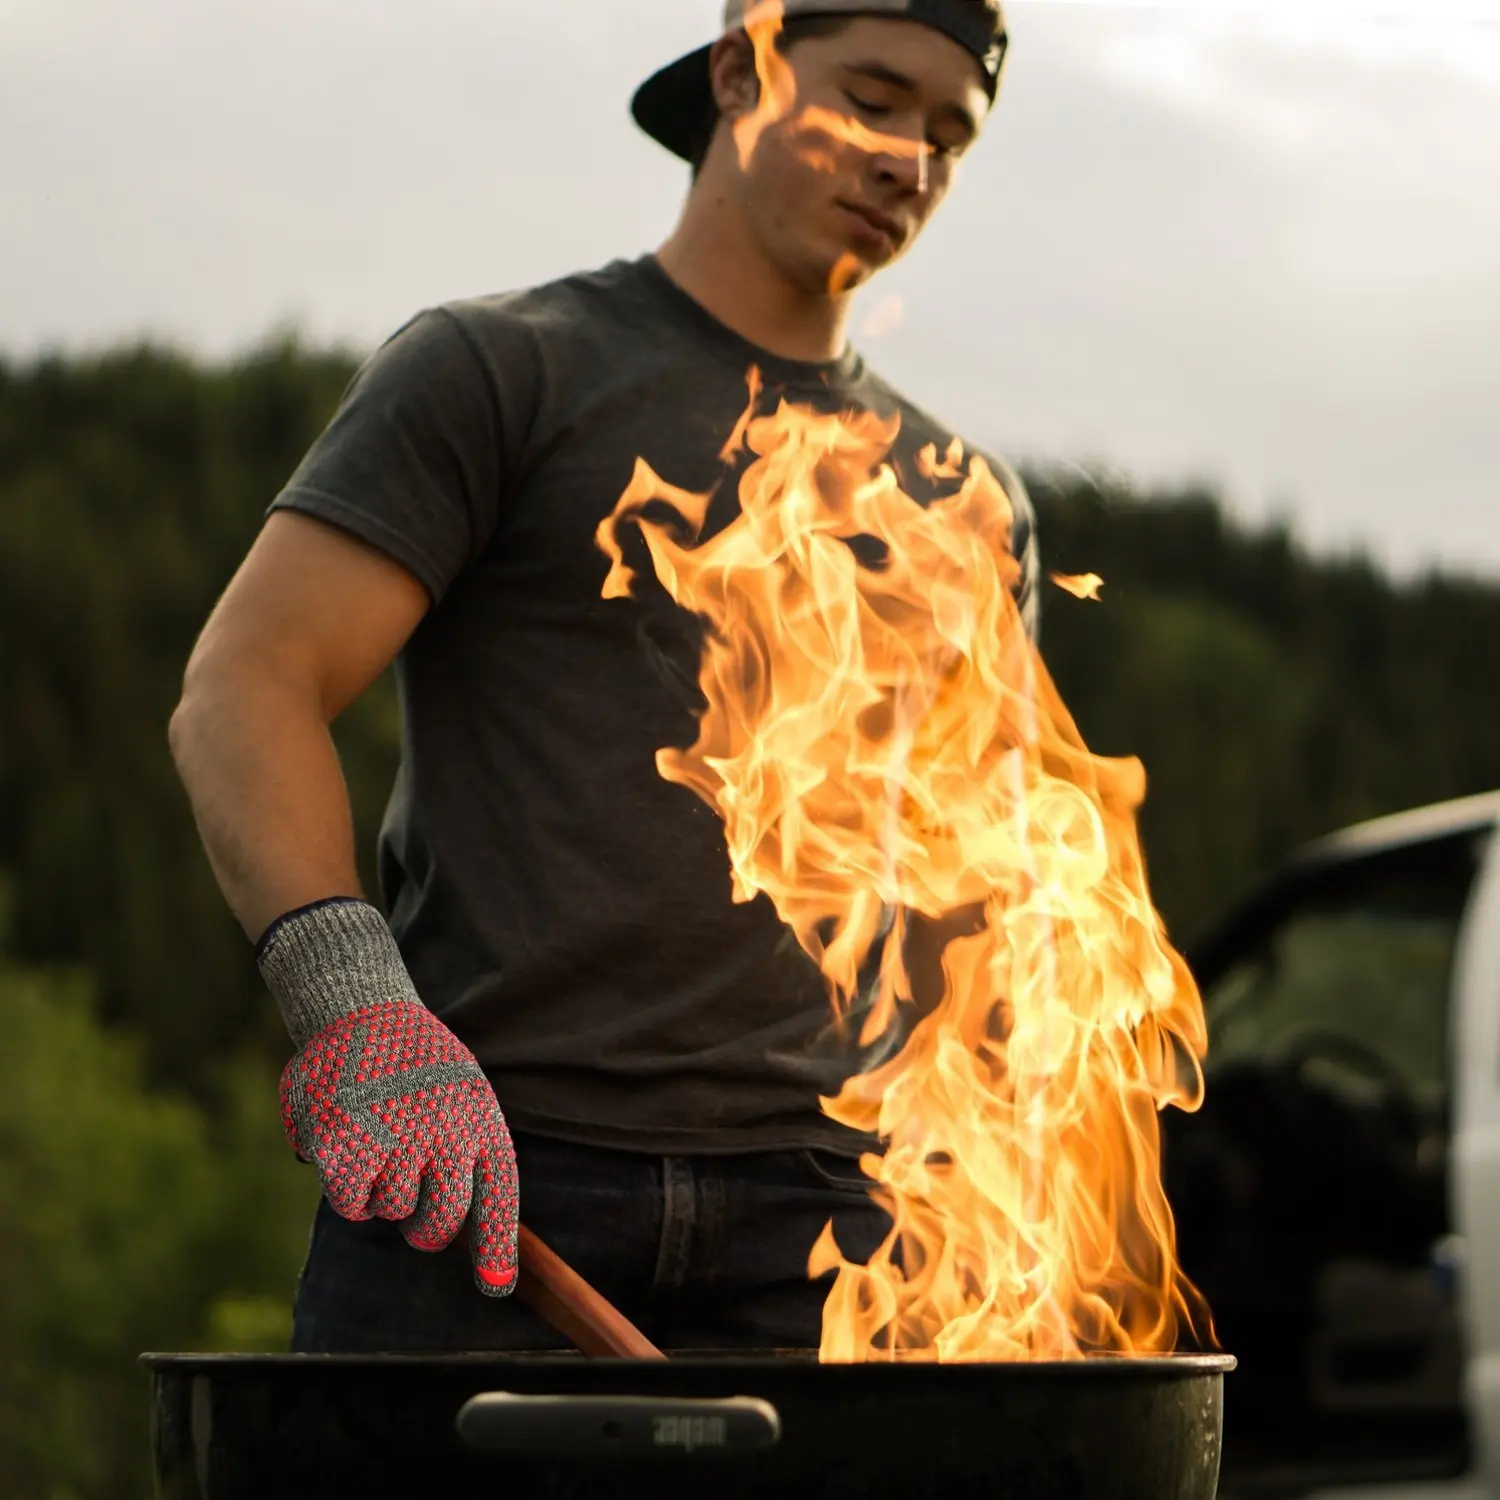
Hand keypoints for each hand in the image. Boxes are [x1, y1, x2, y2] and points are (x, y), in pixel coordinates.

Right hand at [280, 998, 519, 1294]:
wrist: (365, 1013)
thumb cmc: (419, 1065)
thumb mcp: (464, 1095)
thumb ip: (469, 1155)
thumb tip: (474, 1230)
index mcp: (480, 1122)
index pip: (496, 1200)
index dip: (496, 1251)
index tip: (495, 1288)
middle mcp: (444, 1133)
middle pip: (439, 1223)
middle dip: (425, 1229)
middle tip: (415, 1213)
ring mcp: (396, 1140)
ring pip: (391, 1211)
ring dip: (382, 1192)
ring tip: (380, 1139)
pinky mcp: (348, 1145)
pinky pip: (352, 1203)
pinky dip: (348, 1190)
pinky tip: (349, 1149)